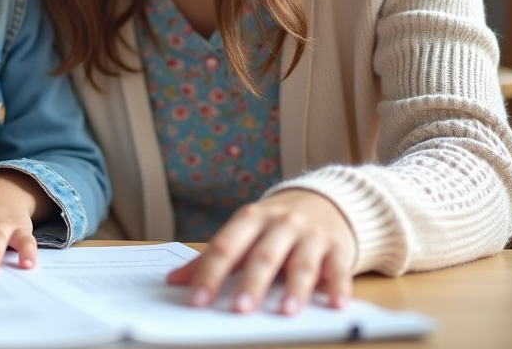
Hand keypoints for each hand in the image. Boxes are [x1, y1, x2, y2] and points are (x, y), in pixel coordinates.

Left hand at [166, 189, 355, 314]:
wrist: (324, 200)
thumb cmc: (274, 224)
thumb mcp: (243, 232)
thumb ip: (211, 257)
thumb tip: (174, 281)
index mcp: (250, 219)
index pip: (226, 247)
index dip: (210, 274)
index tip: (197, 300)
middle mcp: (281, 224)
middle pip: (263, 255)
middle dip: (252, 283)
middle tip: (240, 309)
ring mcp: (311, 235)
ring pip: (302, 263)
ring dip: (295, 288)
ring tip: (286, 312)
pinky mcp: (337, 248)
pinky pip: (338, 269)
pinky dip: (338, 287)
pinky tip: (335, 304)